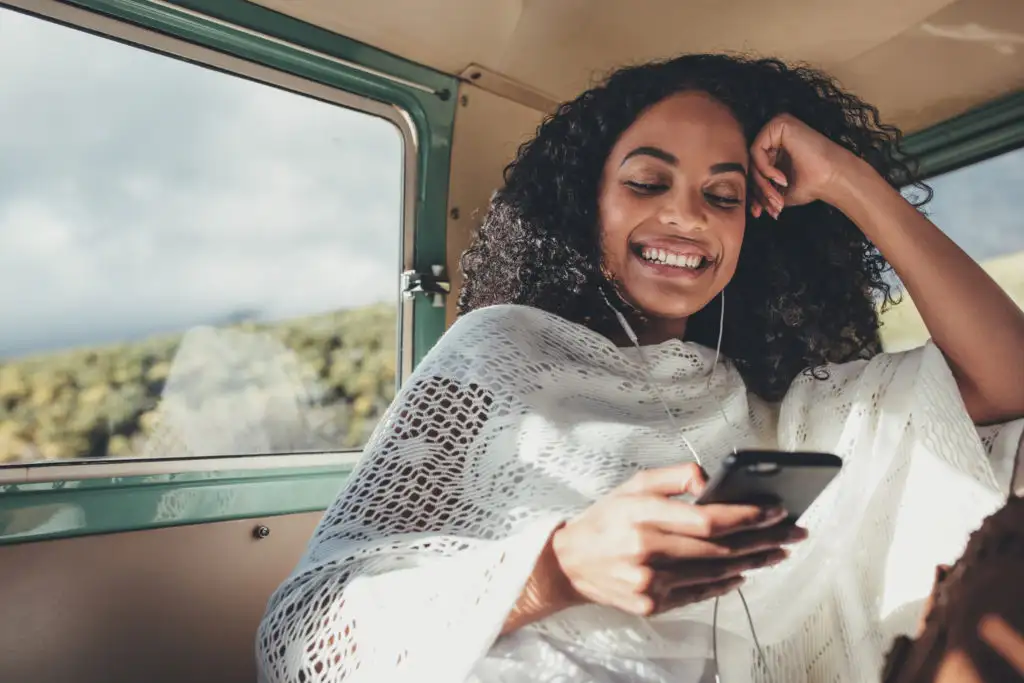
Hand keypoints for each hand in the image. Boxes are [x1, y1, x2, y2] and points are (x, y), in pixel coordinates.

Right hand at [549, 463, 806, 615]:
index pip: (708, 518)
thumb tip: (712, 480)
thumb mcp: (633, 484)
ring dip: (753, 562)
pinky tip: (744, 573)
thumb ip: (673, 477)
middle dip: (764, 538)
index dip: (748, 515)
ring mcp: (650, 583)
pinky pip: (699, 593)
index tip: (776, 509)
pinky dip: (725, 583)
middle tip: (794, 532)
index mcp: (643, 515)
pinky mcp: (651, 605)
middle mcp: (647, 551)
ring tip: (779, 551)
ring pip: (715, 572)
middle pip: (720, 547)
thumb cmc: (605, 519)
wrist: (569, 564)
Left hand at [748, 113, 858, 218]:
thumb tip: (749, 208)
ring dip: (762, 183)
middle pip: (751, 164)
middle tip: (771, 206)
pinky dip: (765, 169)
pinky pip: (757, 150)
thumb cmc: (812, 185)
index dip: (754, 191)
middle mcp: (774, 135)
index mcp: (774, 147)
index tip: (758, 212)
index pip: (753, 169)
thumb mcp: (779, 192)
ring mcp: (775, 127)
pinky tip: (781, 179)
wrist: (833, 179)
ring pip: (752, 159)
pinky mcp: (778, 124)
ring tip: (777, 197)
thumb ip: (763, 193)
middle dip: (758, 190)